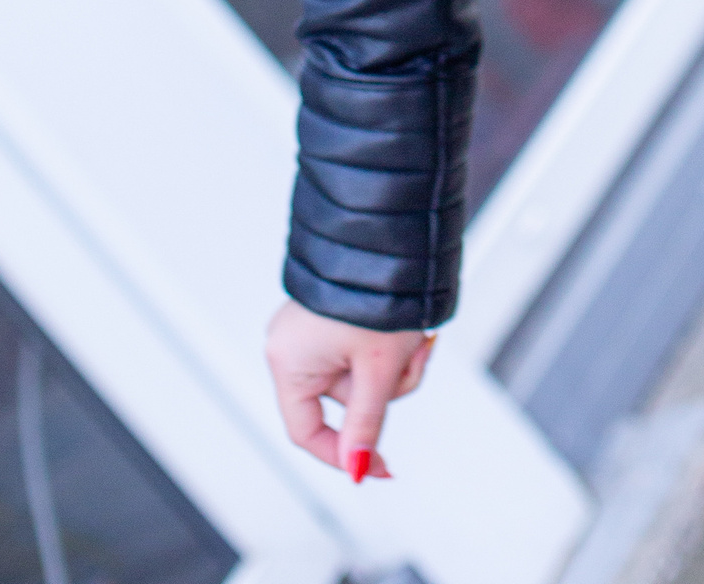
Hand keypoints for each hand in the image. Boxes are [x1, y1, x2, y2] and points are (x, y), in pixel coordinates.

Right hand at [266, 300, 436, 481]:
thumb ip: (365, 425)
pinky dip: (384, 352)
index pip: (307, 432)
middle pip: (341, 401)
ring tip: (414, 340)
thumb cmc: (376, 292)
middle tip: (413, 363)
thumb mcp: (377, 369)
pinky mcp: (329, 317)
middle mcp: (291, 346)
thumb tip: (357, 468)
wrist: (386, 234)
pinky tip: (406, 335)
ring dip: (392, 369)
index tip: (377, 466)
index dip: (344, 454)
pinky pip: (358, 353)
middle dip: (384, 392)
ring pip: (357, 377)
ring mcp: (310, 329)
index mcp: (289, 362)